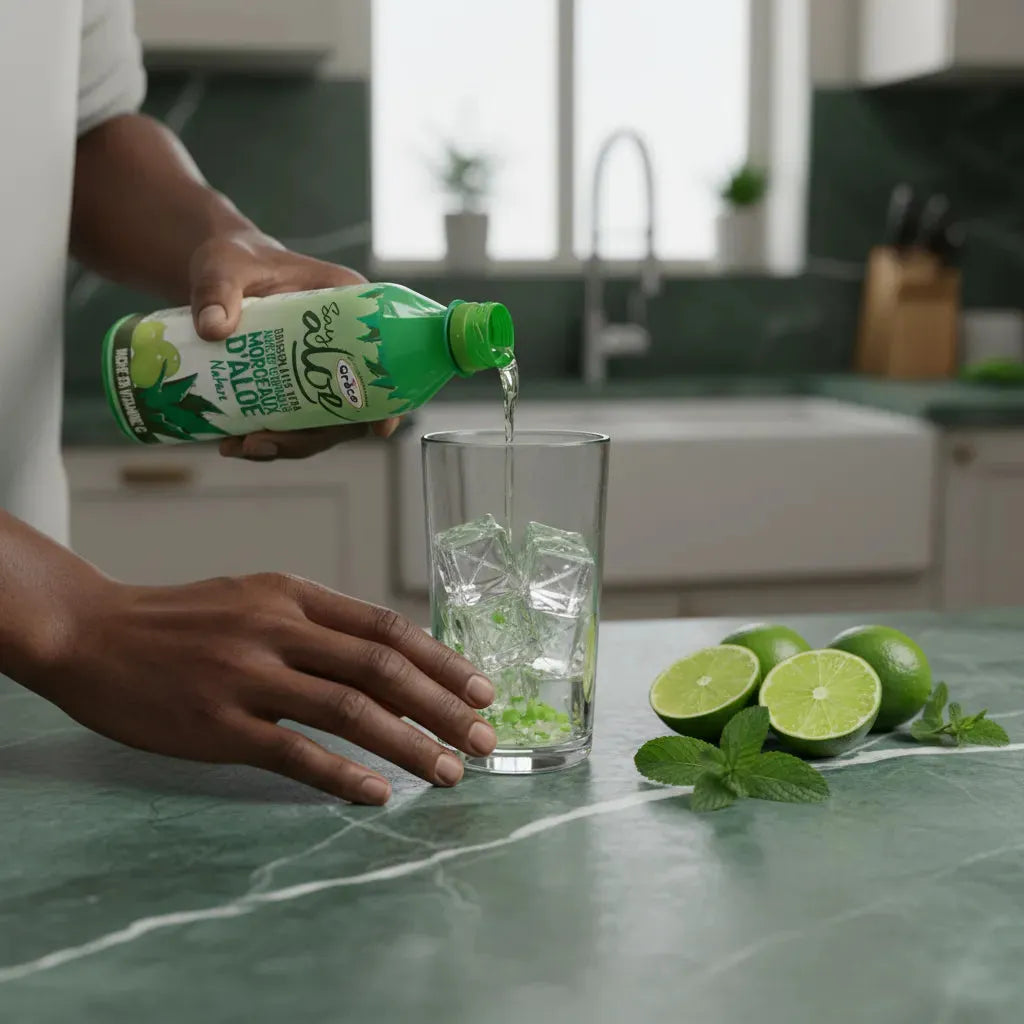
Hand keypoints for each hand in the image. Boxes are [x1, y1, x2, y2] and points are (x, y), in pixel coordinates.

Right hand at [32, 572, 497, 804]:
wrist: (94, 633)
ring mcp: (247, 677)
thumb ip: (319, 622)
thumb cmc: (184, 618)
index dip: (441, 660)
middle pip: (380, 669)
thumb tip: (391, 661)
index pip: (386, 628)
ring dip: (409, 745)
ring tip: (449, 771)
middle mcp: (278, 629)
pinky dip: (343, 775)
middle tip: (484, 739)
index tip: (482, 690)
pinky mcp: (217, 726)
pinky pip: (294, 754)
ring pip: (349, 712)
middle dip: (443, 707)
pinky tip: (378, 794)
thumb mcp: (257, 596)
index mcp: (293, 595)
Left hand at [187, 230, 399, 460]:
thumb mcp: (225, 266)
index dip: (386, 398)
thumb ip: (217, 292)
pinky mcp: (292, 386)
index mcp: (348, 306)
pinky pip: (290, 423)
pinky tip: (231, 443)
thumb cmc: (235, 259)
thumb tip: (212, 328)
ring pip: (318, 422)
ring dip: (285, 445)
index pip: (382, 356)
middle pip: (348, 405)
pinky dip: (266, 439)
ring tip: (238, 448)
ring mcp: (318, 371)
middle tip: (262, 443)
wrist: (218, 272)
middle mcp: (341, 345)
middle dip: (310, 436)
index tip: (379, 427)